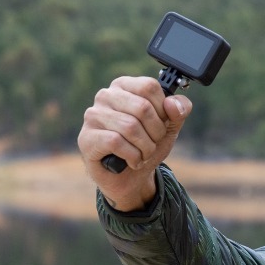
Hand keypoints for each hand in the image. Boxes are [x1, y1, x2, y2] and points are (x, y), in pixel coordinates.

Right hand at [77, 76, 191, 210]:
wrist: (131, 178)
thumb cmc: (145, 147)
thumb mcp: (169, 129)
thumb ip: (178, 113)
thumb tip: (173, 103)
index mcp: (124, 86)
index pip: (150, 87)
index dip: (163, 111)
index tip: (160, 125)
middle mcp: (106, 96)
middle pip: (142, 108)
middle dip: (156, 134)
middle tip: (151, 144)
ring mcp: (93, 115)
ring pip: (130, 127)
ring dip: (145, 149)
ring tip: (142, 155)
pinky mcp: (87, 137)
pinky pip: (116, 142)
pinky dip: (132, 156)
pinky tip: (132, 162)